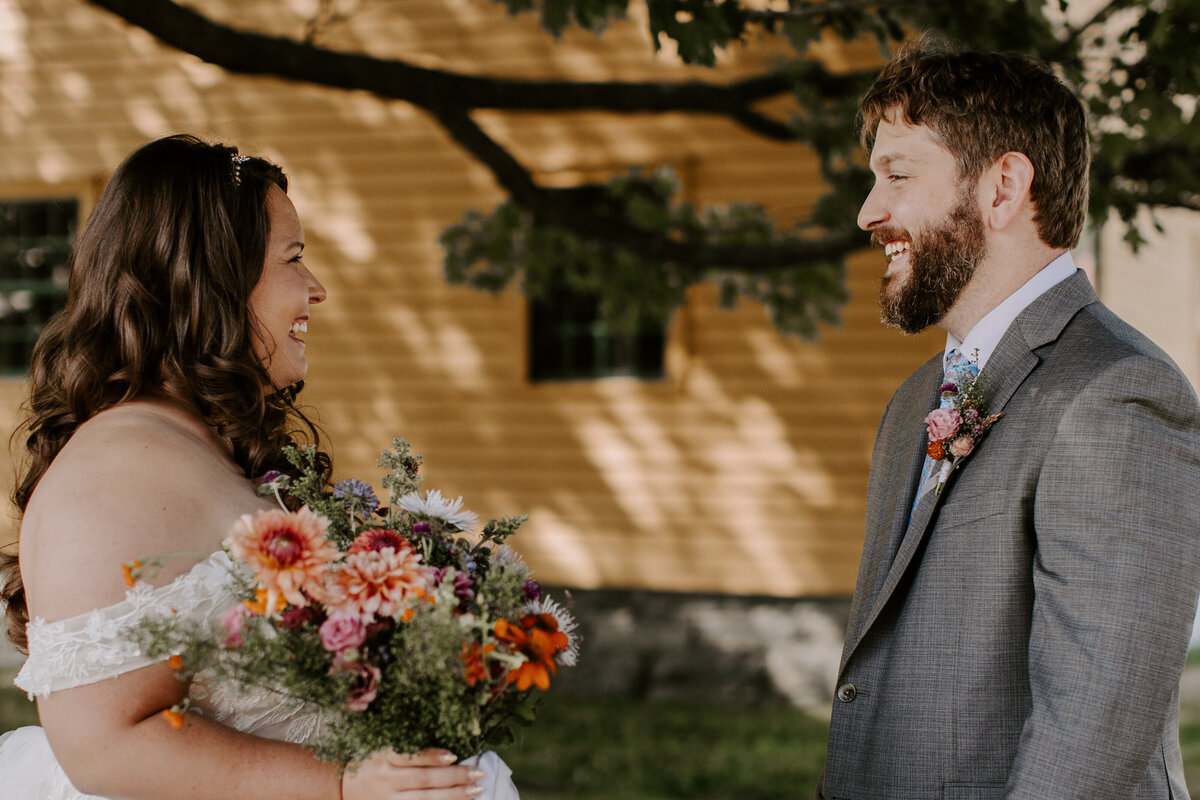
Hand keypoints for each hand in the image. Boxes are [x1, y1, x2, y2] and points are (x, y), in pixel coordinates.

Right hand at [341, 749, 483, 799]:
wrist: (340, 787)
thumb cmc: (367, 762)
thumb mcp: (381, 748)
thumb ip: (407, 747)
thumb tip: (443, 747)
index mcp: (383, 758)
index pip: (411, 757)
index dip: (432, 756)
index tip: (453, 754)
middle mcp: (386, 781)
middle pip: (424, 781)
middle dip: (454, 778)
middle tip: (478, 774)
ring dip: (454, 796)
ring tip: (476, 791)